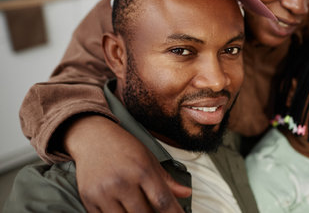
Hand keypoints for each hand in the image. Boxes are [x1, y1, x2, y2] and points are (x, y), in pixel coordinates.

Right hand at [64, 115, 191, 212]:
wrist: (92, 137)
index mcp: (141, 169)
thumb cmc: (123, 146)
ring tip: (138, 208)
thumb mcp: (149, 158)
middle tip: (156, 210)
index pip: (162, 200)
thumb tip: (185, 193)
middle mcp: (122, 182)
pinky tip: (123, 209)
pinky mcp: (89, 199)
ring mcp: (103, 192)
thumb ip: (167, 179)